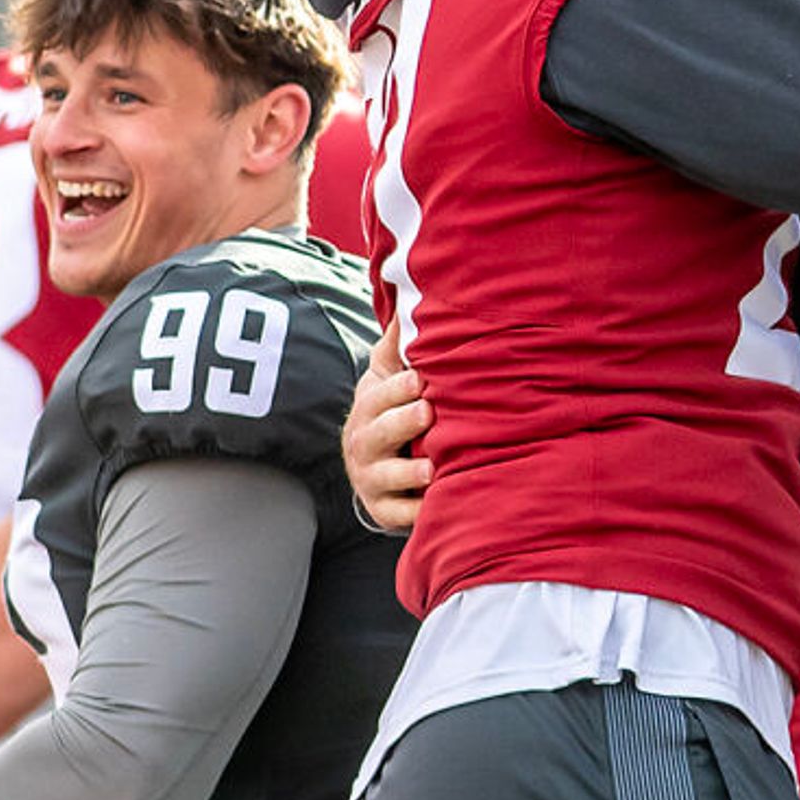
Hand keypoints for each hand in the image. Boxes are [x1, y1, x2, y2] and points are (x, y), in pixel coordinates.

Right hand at [346, 342, 431, 533]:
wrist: (376, 466)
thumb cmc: (393, 409)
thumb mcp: (389, 374)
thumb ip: (397, 342)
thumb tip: (401, 284)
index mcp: (368, 410)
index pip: (378, 397)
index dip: (397, 389)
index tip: (420, 380)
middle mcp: (364, 445)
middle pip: (380, 434)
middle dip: (402, 423)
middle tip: (428, 413)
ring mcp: (372, 480)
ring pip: (388, 477)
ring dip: (409, 473)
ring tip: (433, 468)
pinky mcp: (385, 511)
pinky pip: (399, 515)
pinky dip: (416, 513)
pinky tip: (436, 505)